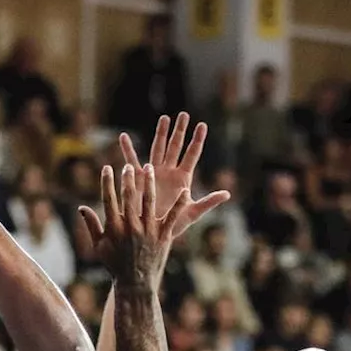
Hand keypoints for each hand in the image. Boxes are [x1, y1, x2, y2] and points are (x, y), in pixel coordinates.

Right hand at [80, 162, 182, 291]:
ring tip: (149, 167)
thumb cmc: (115, 265)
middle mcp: (131, 226)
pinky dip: (179, 205)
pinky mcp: (162, 236)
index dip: (108, 182)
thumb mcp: (99, 247)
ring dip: (149, 183)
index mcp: (114, 228)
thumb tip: (81, 208)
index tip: (108, 168)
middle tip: (129, 166)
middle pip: (129, 196)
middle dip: (129, 179)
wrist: (134, 284)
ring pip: (149, 201)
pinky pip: (172, 217)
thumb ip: (91, 225)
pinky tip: (184, 192)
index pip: (109, 199)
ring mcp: (148, 230)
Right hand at [118, 112, 229, 242]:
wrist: (151, 236)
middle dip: (179, 131)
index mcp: (182, 179)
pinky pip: (131, 162)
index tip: (202, 125)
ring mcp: (153, 174)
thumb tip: (227, 194)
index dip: (197, 140)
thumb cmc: (172, 227)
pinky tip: (123, 137)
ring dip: (160, 134)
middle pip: (175, 147)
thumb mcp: (191, 214)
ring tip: (164, 118)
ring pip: (157, 149)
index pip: (192, 155)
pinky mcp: (138, 179)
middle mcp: (169, 173)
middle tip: (184, 115)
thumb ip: (208, 203)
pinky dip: (127, 150)